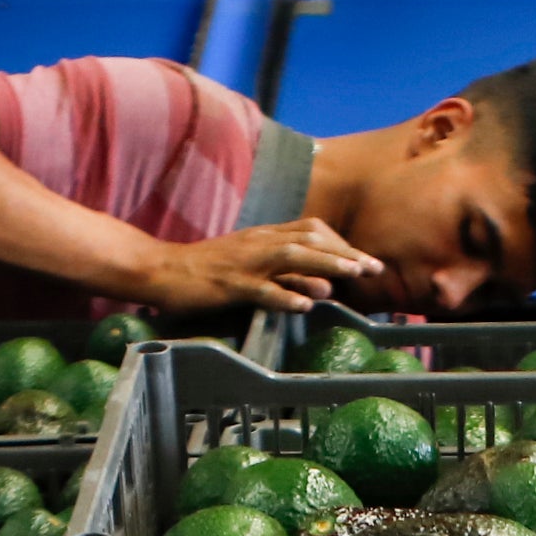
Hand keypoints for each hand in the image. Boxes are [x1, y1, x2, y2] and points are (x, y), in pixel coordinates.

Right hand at [134, 217, 384, 313]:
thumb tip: (321, 284)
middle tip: (374, 268)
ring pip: (291, 257)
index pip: (312, 230)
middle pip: (310, 239)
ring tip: (352, 276)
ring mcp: (244, 263)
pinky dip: (284, 295)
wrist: (161, 269)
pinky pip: (260, 289)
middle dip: (345, 252)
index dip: (341, 243)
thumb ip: (282, 270)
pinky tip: (304, 305)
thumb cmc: (206, 270)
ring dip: (325, 265)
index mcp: (264, 236)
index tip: (364, 260)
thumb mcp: (249, 262)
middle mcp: (259, 243)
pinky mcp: (229, 284)